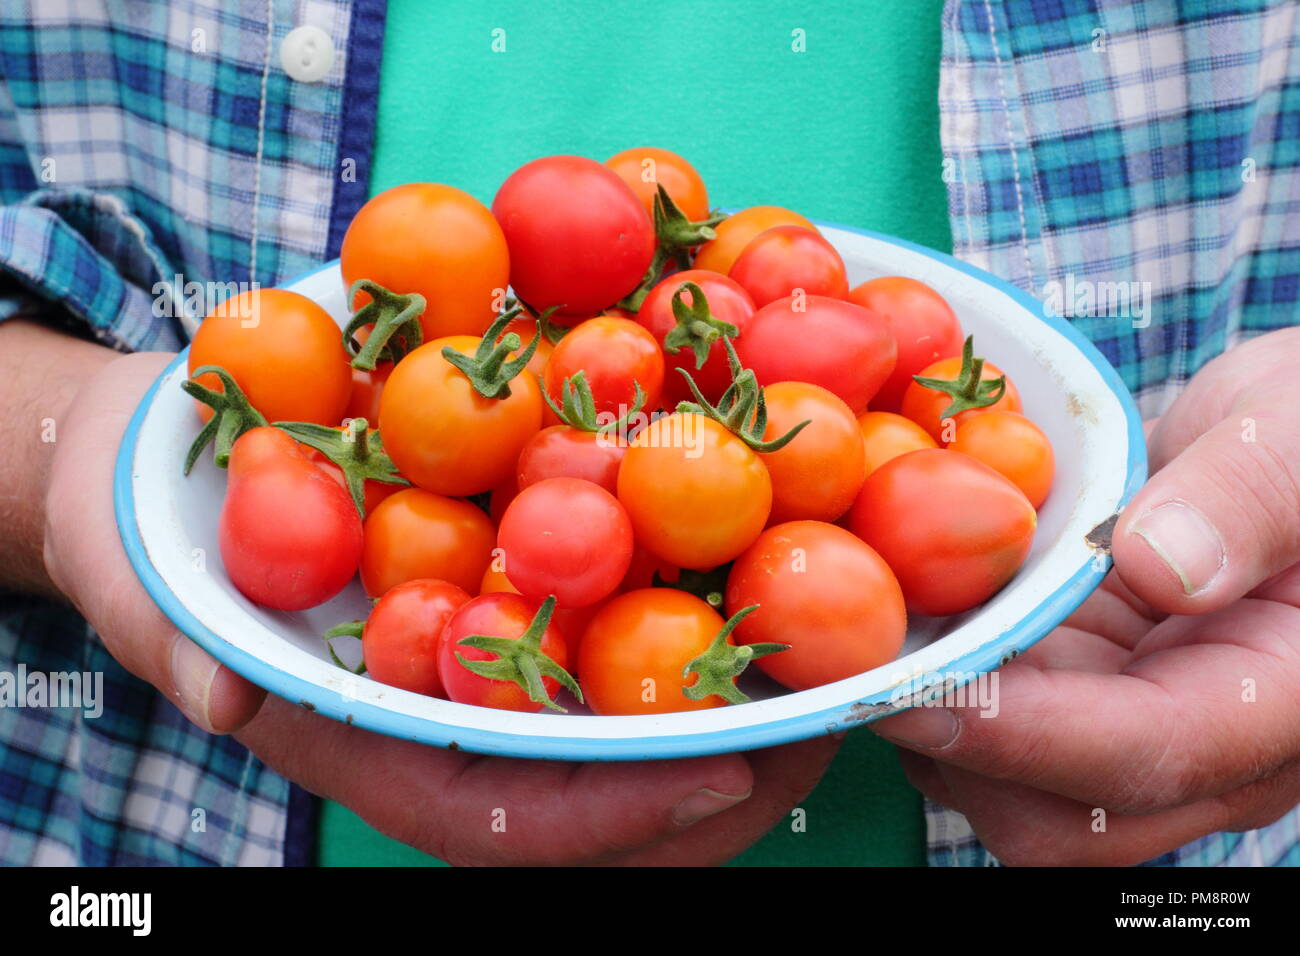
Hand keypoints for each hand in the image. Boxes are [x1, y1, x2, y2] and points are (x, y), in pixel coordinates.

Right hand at [45, 347, 838, 864]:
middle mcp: (462, 720)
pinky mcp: (527, 595)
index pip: (503, 817)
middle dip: (722, 782)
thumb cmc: (175, 534)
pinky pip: (627, 625)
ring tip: (842, 669)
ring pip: (634, 722)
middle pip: (605, 791)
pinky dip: (708, 615)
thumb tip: (232, 691)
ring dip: (742, 707)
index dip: (612, 815)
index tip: (724, 778)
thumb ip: (196, 646)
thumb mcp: (169, 587)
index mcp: (385, 743)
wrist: (192, 462)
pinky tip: (776, 566)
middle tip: (831, 735)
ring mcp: (502, 663)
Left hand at [872, 326, 1299, 864]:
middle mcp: (1206, 743)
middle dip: (954, 754)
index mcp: (1281, 700)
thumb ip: (1248, 498)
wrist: (1287, 442)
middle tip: (859, 666)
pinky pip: (993, 721)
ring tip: (862, 638)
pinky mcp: (1076, 690)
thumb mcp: (1297, 428)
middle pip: (1065, 817)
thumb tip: (1159, 567)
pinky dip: (936, 683)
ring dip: (929, 724)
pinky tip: (891, 615)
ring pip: (1010, 786)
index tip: (911, 695)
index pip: (1149, 754)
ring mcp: (1130, 721)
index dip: (1020, 736)